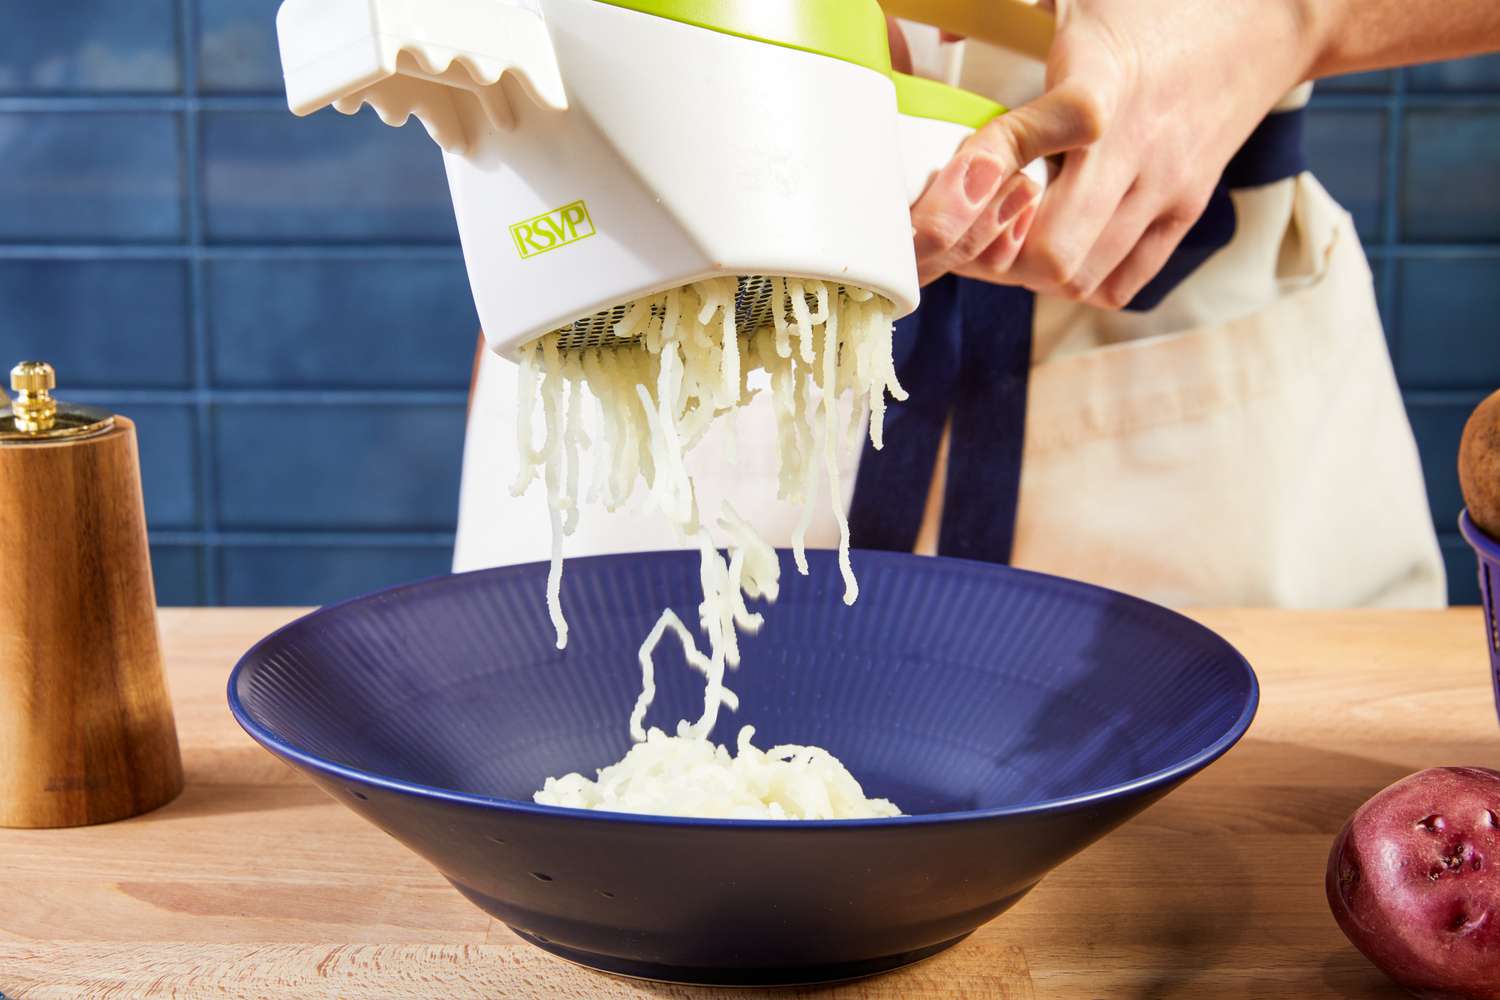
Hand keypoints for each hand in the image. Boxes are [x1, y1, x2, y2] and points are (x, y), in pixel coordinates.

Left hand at [905, 0, 1319, 306]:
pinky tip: (1060, 244)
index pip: (1026, 141)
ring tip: (1005, 238)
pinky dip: (1078, 281)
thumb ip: (1006, 7)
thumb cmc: (1156, 6)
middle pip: (1051, 252)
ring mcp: (1165, 188)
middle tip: (968, 231)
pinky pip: (1120, 285)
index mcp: (1099, 81)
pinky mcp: (1185, 213)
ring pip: (1078, 277)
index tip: (940, 196)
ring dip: (1028, 271)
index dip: (974, 179)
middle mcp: (1135, 147)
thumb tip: (941, 38)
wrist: (1267, 20)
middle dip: (995, 254)